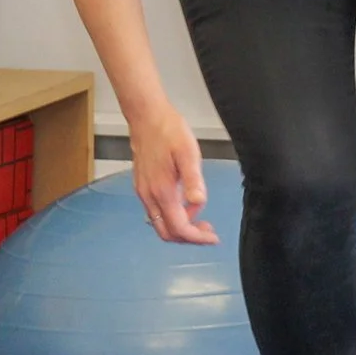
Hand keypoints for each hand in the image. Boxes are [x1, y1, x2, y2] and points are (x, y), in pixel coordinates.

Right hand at [129, 106, 220, 243]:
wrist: (146, 116)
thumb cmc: (169, 131)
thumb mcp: (188, 153)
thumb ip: (193, 180)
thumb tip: (199, 202)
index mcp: (162, 191)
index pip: (179, 228)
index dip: (197, 237)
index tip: (213, 237)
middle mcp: (149, 196)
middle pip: (166, 232)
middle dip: (189, 237)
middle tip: (209, 231)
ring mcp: (143, 192)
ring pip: (160, 224)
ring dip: (180, 227)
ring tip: (201, 219)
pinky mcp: (142, 186)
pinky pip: (156, 212)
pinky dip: (172, 216)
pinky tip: (186, 204)